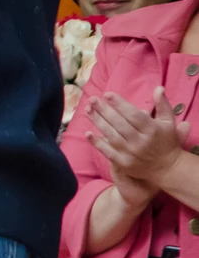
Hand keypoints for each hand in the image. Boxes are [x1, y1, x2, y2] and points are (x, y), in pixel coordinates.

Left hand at [84, 89, 185, 204]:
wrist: (168, 168)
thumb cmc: (167, 141)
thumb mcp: (169, 122)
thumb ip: (163, 105)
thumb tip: (158, 88)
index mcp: (152, 130)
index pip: (133, 115)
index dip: (120, 104)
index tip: (107, 94)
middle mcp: (140, 142)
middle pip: (119, 123)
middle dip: (104, 110)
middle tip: (92, 99)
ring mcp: (131, 154)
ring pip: (111, 135)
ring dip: (98, 122)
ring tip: (88, 110)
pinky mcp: (123, 164)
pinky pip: (108, 152)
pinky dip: (97, 143)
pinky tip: (87, 133)